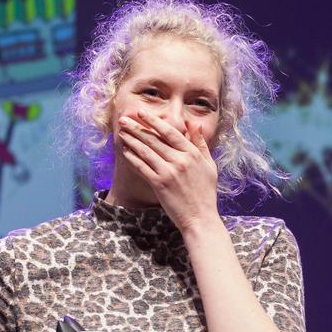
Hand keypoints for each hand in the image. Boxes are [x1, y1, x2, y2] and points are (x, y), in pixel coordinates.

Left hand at [117, 110, 219, 231]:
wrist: (200, 218)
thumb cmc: (206, 193)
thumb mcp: (209, 165)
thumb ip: (201, 144)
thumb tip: (195, 124)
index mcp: (192, 153)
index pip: (170, 131)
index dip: (154, 121)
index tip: (141, 113)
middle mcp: (180, 160)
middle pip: (154, 139)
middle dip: (136, 127)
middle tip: (124, 119)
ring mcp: (169, 172)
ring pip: (146, 151)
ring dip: (131, 140)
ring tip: (122, 132)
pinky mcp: (159, 184)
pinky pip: (142, 167)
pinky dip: (133, 158)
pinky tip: (125, 151)